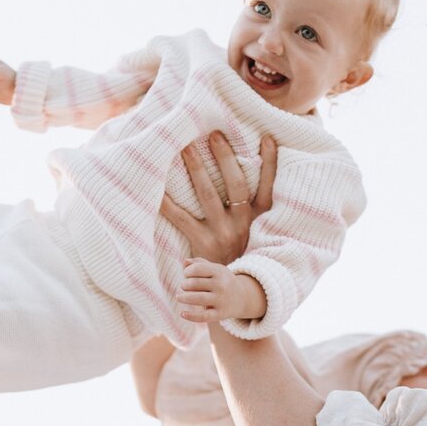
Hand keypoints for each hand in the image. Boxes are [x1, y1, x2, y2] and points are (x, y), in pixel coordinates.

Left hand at [159, 130, 276, 264]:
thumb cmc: (242, 255)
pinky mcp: (202, 243)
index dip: (270, 163)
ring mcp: (222, 233)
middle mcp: (243, 224)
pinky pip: (182, 217)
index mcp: (259, 219)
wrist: (231, 291)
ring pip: (208, 194)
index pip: (268, 187)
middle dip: (224, 157)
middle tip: (213, 134)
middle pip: (235, 184)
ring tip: (185, 148)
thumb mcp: (257, 235)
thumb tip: (251, 175)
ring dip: (196, 169)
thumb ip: (253, 212)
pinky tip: (157, 187)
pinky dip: (168, 202)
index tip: (266, 138)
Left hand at [177, 260, 267, 326]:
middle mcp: (221, 286)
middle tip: (184, 287)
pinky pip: (204, 316)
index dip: (187, 271)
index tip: (187, 275)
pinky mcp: (220, 314)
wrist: (243, 297)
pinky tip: (182, 314)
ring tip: (179, 297)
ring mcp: (221, 300)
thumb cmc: (222, 281)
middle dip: (185, 285)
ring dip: (184, 297)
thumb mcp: (215, 269)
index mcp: (219, 272)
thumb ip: (199, 263)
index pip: (197, 269)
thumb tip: (185, 262)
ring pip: (197, 298)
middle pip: (194, 283)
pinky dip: (192, 316)